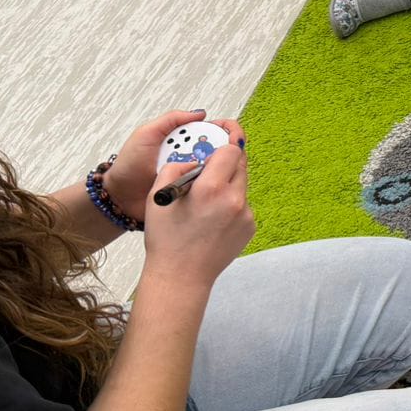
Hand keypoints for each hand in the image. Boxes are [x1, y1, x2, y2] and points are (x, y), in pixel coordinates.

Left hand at [101, 110, 245, 227]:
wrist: (120, 197)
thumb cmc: (129, 166)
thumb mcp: (145, 135)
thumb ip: (170, 120)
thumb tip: (200, 113)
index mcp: (183, 138)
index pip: (213, 130)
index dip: (227, 131)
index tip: (233, 137)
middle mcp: (192, 155)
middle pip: (220, 148)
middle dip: (225, 150)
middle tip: (224, 156)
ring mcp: (193, 173)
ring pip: (217, 167)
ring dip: (217, 167)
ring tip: (210, 170)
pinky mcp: (192, 191)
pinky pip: (209, 185)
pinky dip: (211, 183)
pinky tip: (209, 183)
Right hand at [142, 135, 254, 288]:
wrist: (181, 275)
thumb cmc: (166, 237)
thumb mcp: (159, 194)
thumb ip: (178, 166)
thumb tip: (195, 157)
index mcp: (211, 189)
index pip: (231, 150)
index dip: (224, 141)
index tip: (221, 134)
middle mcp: (234, 200)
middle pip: (241, 164)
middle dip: (226, 159)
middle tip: (211, 162)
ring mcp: (246, 215)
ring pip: (242, 184)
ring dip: (227, 182)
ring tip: (205, 197)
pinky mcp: (250, 227)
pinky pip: (242, 204)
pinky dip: (230, 203)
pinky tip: (212, 217)